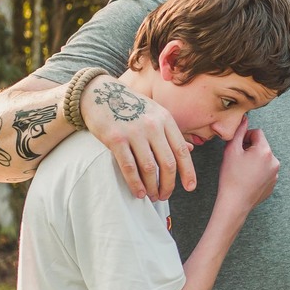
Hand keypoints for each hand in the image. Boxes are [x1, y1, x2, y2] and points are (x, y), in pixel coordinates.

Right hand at [82, 75, 195, 200]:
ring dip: (152, 187)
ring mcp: (134, 132)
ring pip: (150, 168)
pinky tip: (138, 193)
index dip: (188, 171)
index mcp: (165, 119)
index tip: (190, 187)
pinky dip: (135, 183)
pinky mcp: (116, 139)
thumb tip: (190, 150)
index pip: (181, 150)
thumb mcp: (155, 113)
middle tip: (165, 196)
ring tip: (152, 196)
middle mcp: (153, 125)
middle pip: (168, 163)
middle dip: (169, 184)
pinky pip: (129, 167)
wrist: (99, 93)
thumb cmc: (131, 106)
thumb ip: (171, 132)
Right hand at [217, 117, 278, 221]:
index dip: (245, 137)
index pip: (257, 133)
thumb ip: (239, 132)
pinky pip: (265, 171)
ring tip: (241, 170)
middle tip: (237, 159)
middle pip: (261, 146)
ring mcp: (275, 174)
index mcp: (265, 151)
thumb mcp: (231, 150)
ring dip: (254, 160)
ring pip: (263, 159)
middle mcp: (274, 161)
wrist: (235, 203)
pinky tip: (246, 179)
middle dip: (250, 149)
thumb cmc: (231, 177)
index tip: (237, 147)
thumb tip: (244, 119)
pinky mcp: (273, 184)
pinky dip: (257, 171)